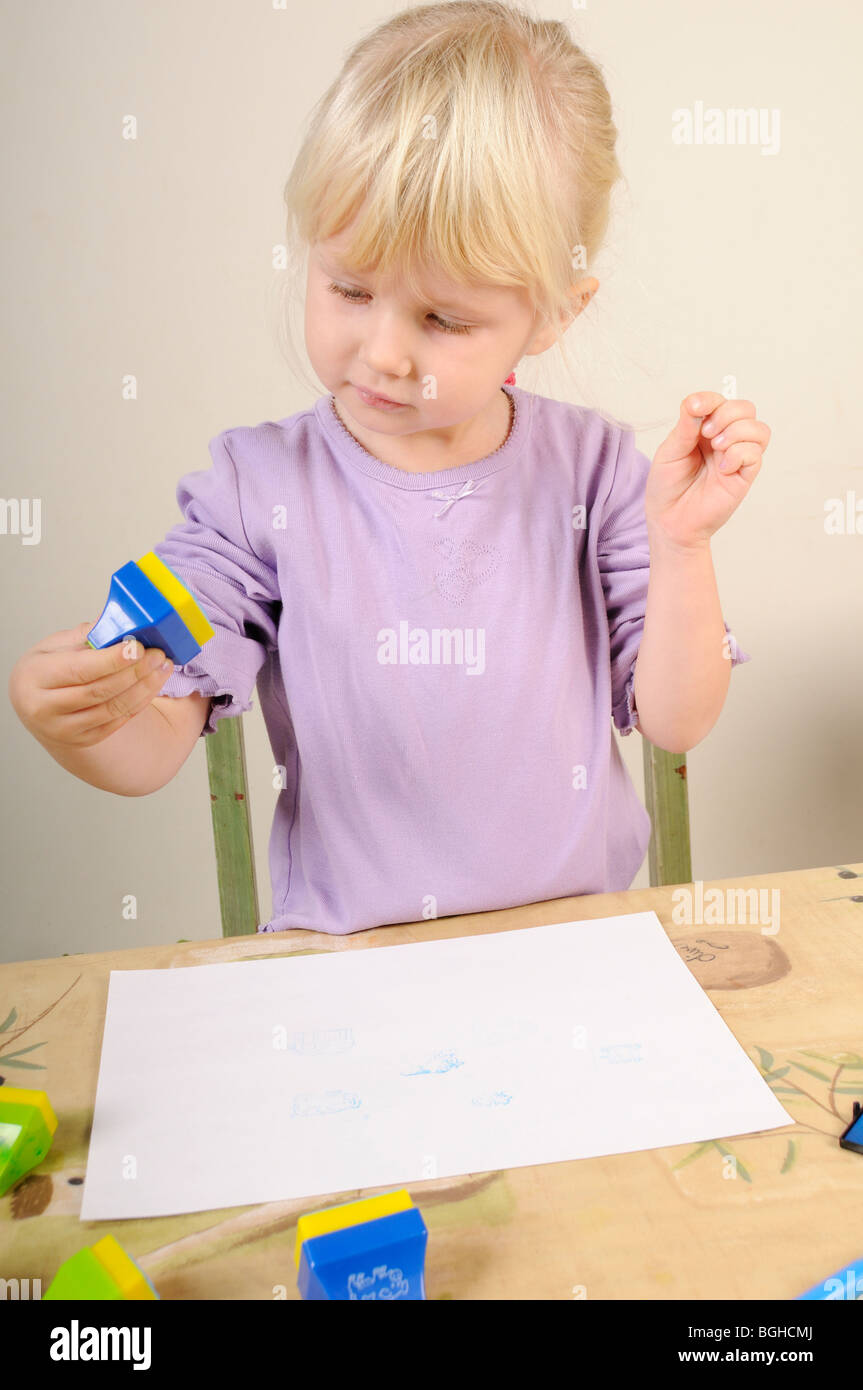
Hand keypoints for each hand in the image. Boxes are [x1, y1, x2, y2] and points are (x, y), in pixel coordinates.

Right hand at [8, 621, 172, 749]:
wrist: (36, 701)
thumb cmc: (47, 668)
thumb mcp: (55, 645)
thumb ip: (85, 636)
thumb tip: (119, 625)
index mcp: (34, 677)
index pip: (79, 670)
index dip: (112, 660)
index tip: (138, 647)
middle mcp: (44, 708)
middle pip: (99, 691)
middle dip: (134, 672)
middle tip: (157, 655)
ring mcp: (64, 729)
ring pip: (113, 708)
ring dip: (144, 687)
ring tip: (162, 667)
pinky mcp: (84, 739)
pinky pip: (118, 720)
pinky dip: (140, 701)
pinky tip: (153, 684)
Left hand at [645, 392, 770, 549]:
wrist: (669, 521)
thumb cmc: (666, 487)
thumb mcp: (669, 451)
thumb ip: (685, 427)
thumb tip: (698, 404)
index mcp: (704, 429)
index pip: (719, 401)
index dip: (710, 399)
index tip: (694, 408)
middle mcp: (724, 440)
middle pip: (745, 409)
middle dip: (726, 413)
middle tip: (705, 433)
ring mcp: (736, 457)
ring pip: (758, 429)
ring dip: (737, 431)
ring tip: (716, 447)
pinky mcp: (744, 476)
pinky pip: (756, 454)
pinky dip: (739, 454)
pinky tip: (722, 467)